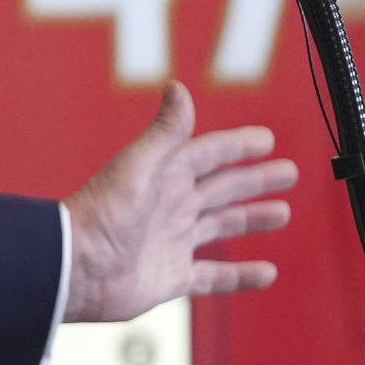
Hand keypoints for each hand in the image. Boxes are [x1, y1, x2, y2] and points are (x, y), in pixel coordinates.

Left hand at [62, 82, 297, 323]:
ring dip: (251, 220)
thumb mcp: (138, 167)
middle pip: (223, 189)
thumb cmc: (100, 216)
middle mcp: (171, 207)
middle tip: (288, 172)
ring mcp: (172, 242)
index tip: (266, 139)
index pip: (209, 155)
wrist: (76, 269)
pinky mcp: (171, 277)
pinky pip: (215, 277)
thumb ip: (165, 132)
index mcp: (164, 177)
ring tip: (282, 213)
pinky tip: (266, 273)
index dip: (237, 146)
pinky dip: (241, 276)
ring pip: (222, 227)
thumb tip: (177, 86)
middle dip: (255, 180)